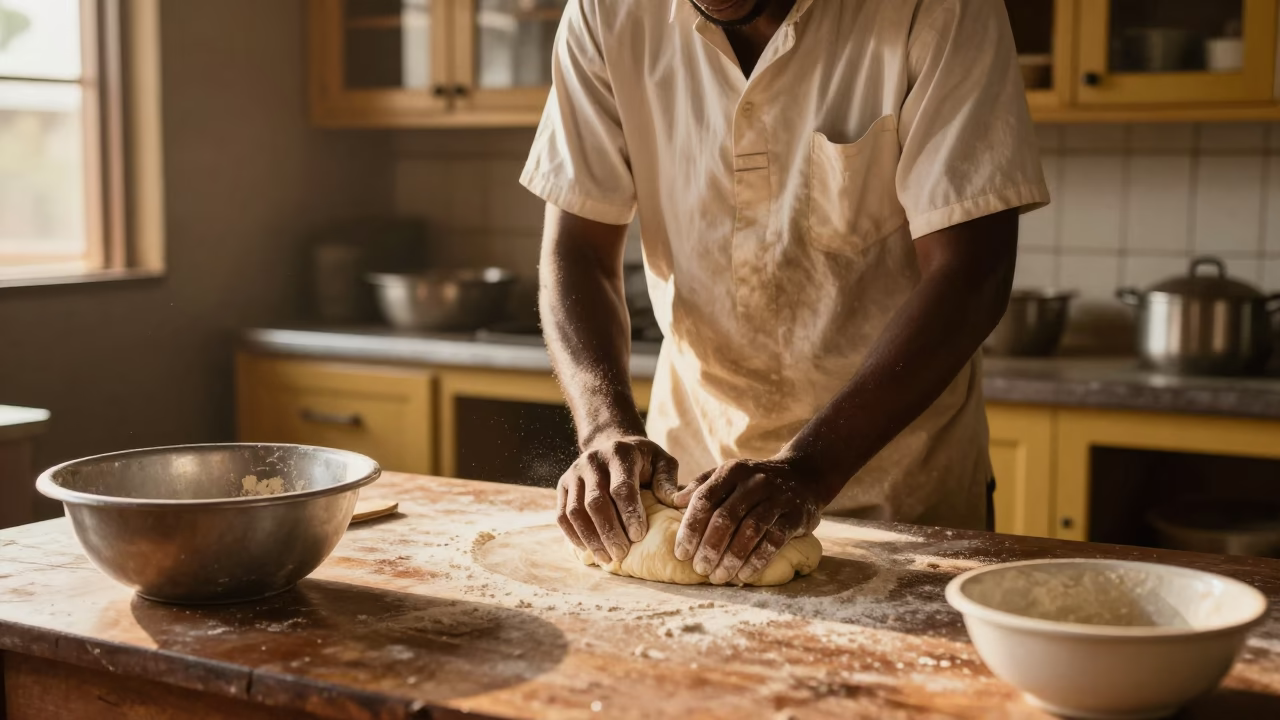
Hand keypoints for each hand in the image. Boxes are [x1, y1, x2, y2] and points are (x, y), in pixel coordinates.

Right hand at [557, 436, 678, 563]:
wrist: (612, 445)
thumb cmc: (643, 461)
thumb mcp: (661, 462)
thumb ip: (668, 480)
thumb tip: (674, 502)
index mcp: (620, 453)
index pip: (622, 487)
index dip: (629, 514)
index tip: (639, 536)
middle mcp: (592, 461)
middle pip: (595, 501)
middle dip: (609, 531)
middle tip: (621, 554)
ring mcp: (574, 473)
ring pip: (575, 511)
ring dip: (590, 538)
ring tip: (606, 558)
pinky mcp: (562, 485)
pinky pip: (562, 514)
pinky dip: (573, 535)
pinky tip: (587, 550)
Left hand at [672, 457, 823, 584]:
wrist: (803, 475)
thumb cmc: (754, 482)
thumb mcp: (728, 475)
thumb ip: (701, 487)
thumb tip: (673, 502)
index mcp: (732, 471)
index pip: (705, 499)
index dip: (691, 528)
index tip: (681, 553)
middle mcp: (754, 481)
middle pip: (726, 517)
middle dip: (710, 547)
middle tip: (699, 569)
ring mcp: (777, 497)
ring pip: (750, 530)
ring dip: (732, 557)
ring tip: (719, 576)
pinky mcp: (797, 515)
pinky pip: (775, 540)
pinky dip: (758, 559)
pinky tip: (745, 574)